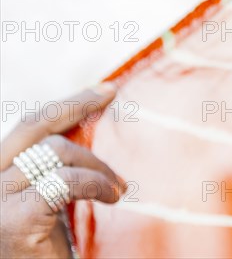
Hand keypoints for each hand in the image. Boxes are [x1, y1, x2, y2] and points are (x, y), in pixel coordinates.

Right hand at [0, 83, 125, 258]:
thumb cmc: (46, 248)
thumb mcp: (48, 199)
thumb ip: (56, 167)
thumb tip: (87, 127)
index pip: (27, 126)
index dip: (66, 103)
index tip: (103, 89)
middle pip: (32, 125)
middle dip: (76, 103)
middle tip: (111, 93)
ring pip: (55, 151)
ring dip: (97, 165)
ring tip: (117, 187)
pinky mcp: (14, 220)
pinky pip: (65, 181)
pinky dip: (96, 183)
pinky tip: (112, 197)